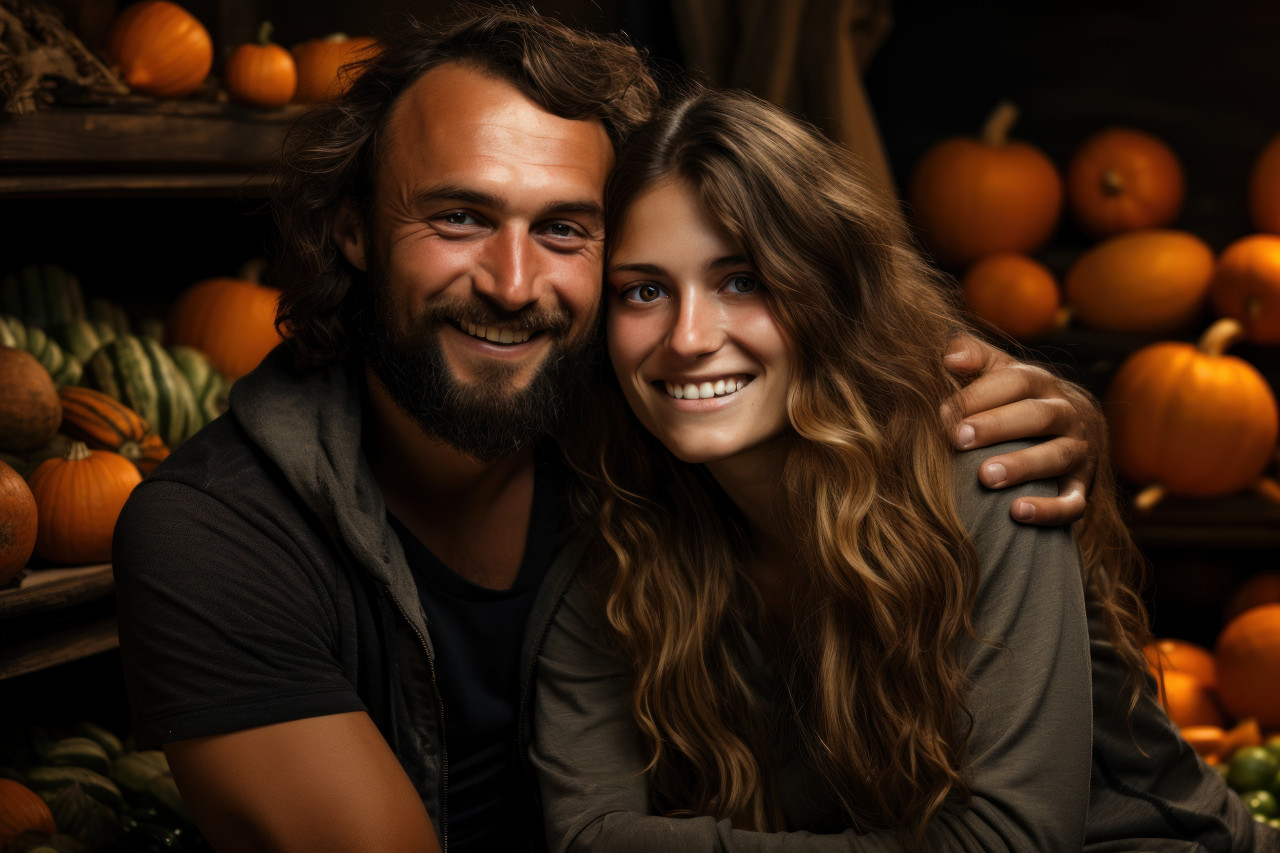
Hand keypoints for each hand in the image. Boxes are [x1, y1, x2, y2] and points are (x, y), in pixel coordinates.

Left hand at [942, 334, 1100, 526]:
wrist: (1073, 426)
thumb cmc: (1016, 398)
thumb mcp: (999, 371)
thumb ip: (974, 357)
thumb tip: (948, 356)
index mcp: (1040, 383)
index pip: (1015, 381)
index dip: (980, 394)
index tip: (945, 412)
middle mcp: (1064, 414)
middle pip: (1037, 415)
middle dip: (997, 426)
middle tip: (960, 439)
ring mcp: (1078, 451)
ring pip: (1057, 456)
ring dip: (1023, 466)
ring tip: (987, 478)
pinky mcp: (1081, 488)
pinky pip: (1073, 502)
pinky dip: (1050, 510)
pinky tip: (1019, 513)